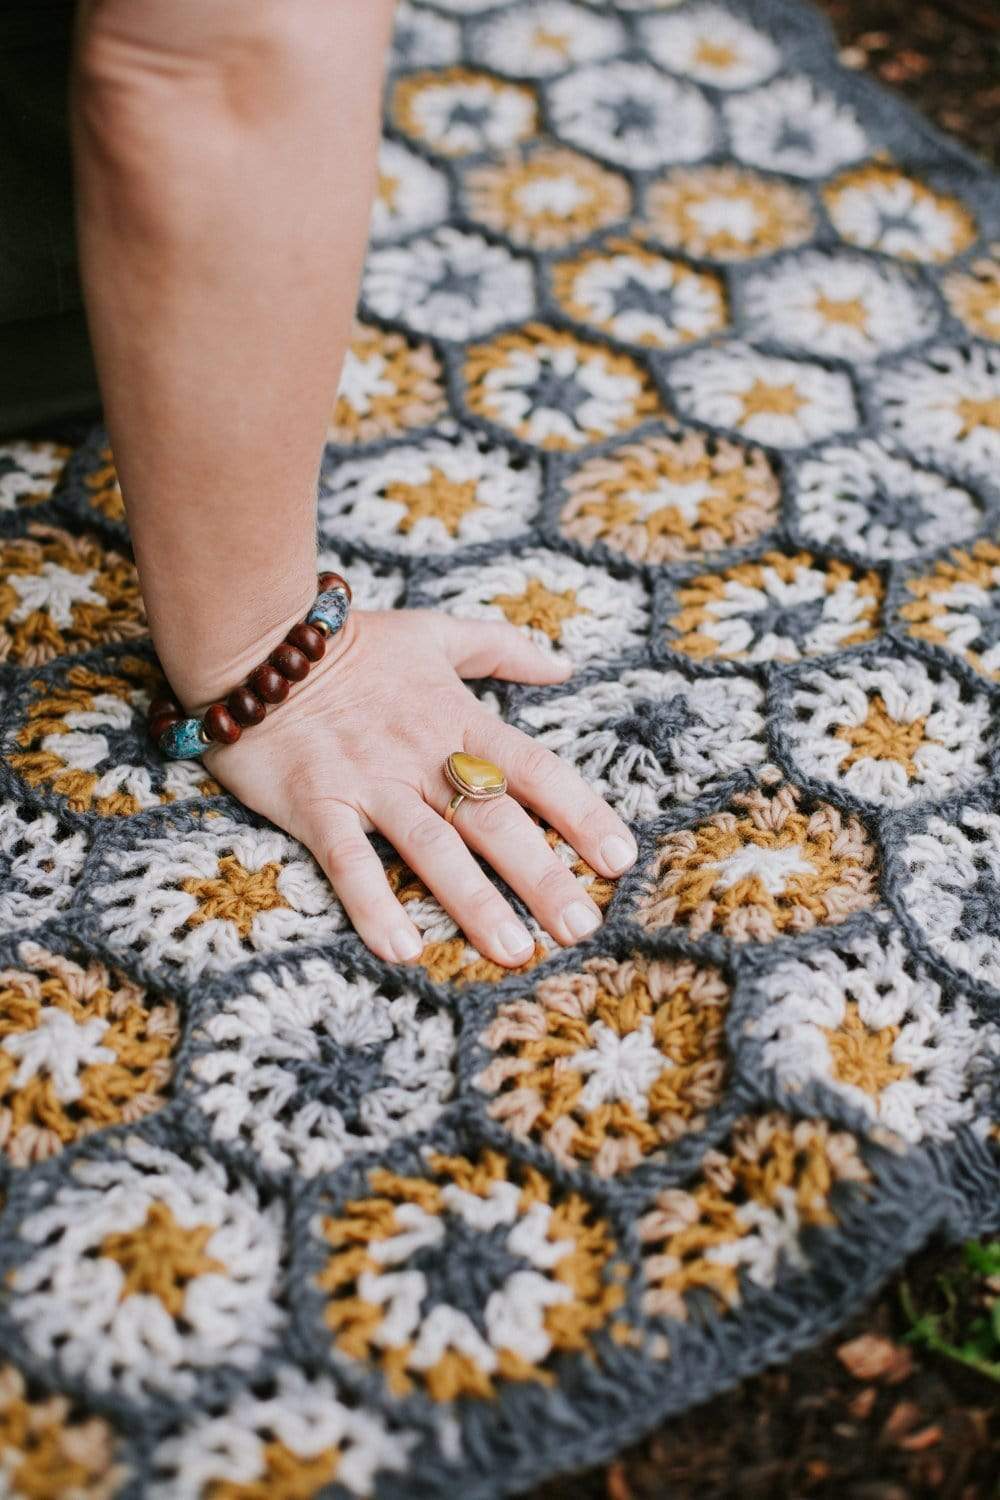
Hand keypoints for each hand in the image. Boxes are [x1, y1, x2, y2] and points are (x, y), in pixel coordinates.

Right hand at [195, 608, 637, 965]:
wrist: (259, 637)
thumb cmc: (354, 644)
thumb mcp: (435, 634)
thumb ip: (502, 649)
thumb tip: (565, 664)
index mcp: (458, 718)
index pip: (535, 770)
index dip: (581, 813)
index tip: (621, 859)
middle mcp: (422, 755)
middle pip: (494, 819)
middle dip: (542, 874)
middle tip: (581, 927)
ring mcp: (369, 781)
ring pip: (431, 847)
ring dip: (474, 901)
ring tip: (513, 951)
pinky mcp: (315, 803)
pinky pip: (347, 860)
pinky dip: (372, 903)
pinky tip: (402, 949)